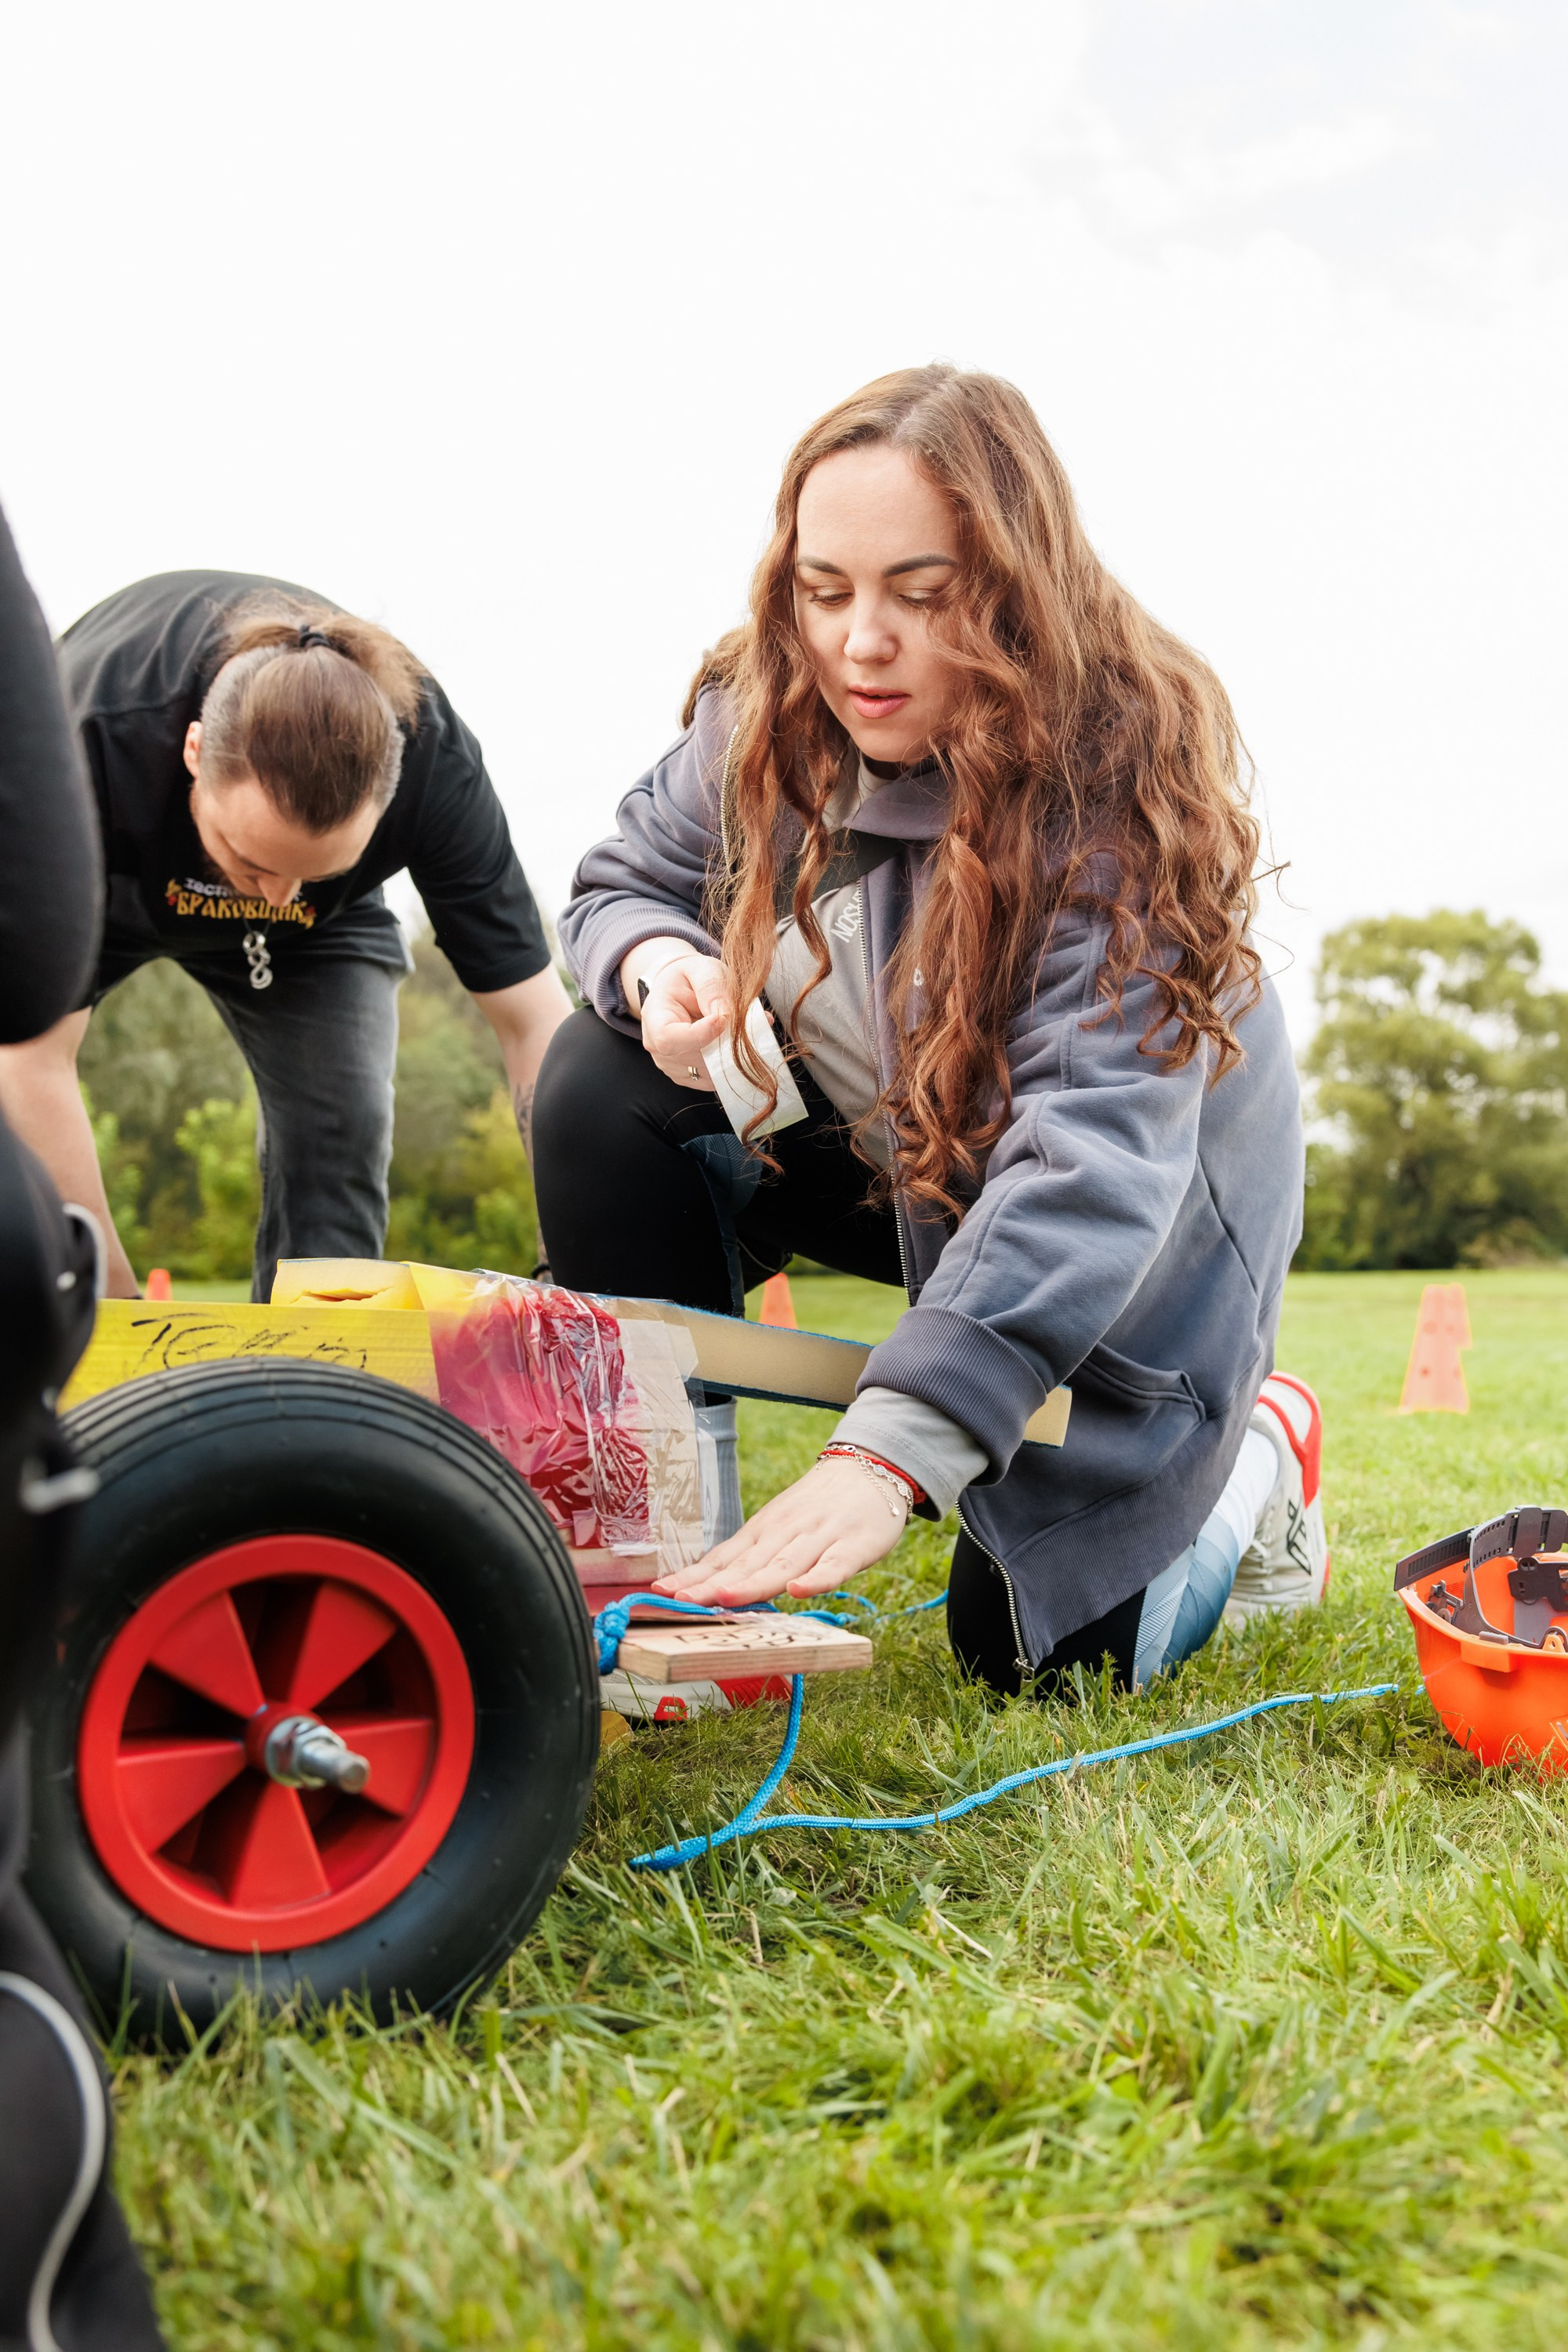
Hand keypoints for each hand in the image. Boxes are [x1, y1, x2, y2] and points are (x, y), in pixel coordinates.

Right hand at [622, 942, 728, 1092]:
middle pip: (695, 1058)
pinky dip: (732, 1064)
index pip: (669, 1038)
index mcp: (655, 1018)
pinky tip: (735, 1043)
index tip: (724, 1019)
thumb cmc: (689, 979)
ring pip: (710, 1072)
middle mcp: (658, 1048)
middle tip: (747, 1021)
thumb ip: (711, 987)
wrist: (680, 993)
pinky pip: (716, 1079)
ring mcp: (673, 1067)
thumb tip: (725, 1013)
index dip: (700, 1034)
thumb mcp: (700, 969)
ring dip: (733, 1054)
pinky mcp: (690, 1077)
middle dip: (726, 1043)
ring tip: (743, 1029)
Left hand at [654, 1457, 906, 1605]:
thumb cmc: (818, 1505)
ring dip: (753, 1583)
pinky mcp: (853, 1546)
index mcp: (763, 1531)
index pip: (723, 1558)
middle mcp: (785, 1533)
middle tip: (680, 1601)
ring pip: (783, 1565)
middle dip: (712, 1585)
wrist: (870, 1466)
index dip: (694, 1576)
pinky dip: (817, 1580)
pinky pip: (834, 1566)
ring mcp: (819, 1538)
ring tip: (725, 1598)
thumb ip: (752, 1556)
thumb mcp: (779, 1524)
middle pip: (746, 1565)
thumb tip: (709, 1584)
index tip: (662, 1592)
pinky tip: (799, 1591)